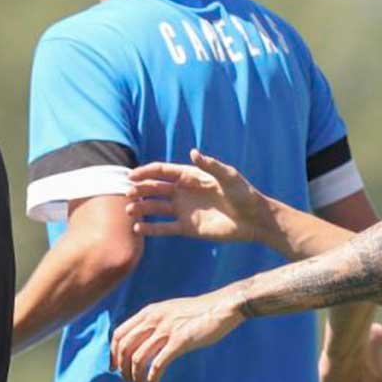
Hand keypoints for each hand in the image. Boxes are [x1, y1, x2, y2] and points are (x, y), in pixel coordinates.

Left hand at [110, 289, 244, 381]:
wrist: (223, 306)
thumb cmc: (199, 312)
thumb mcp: (170, 310)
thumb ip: (154, 322)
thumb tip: (142, 341)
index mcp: (149, 312)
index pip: (119, 333)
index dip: (112, 353)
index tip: (114, 368)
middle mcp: (153, 320)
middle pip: (124, 348)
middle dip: (121, 368)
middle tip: (127, 380)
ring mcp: (166, 330)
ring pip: (138, 359)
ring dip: (135, 376)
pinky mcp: (180, 341)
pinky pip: (157, 364)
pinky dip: (151, 378)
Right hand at [126, 149, 270, 241]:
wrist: (254, 219)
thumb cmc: (244, 194)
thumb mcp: (229, 176)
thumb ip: (210, 165)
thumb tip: (193, 152)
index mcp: (190, 176)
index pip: (162, 172)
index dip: (146, 172)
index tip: (131, 176)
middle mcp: (183, 192)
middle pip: (155, 189)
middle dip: (139, 190)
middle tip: (127, 194)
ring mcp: (184, 210)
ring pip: (156, 208)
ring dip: (141, 209)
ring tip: (130, 211)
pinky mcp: (187, 228)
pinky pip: (165, 228)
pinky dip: (151, 229)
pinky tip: (137, 229)